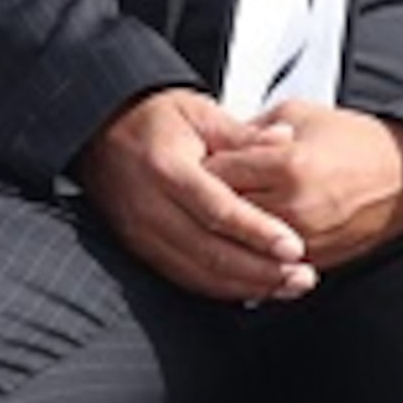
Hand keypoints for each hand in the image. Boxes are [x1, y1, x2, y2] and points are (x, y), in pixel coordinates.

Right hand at [72, 90, 314, 302]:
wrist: (100, 130)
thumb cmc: (153, 119)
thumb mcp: (200, 112)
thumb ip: (244, 134)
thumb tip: (285, 139)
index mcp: (166, 168)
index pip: (217, 209)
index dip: (257, 232)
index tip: (294, 247)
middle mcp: (149, 207)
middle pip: (209, 251)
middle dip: (260, 270)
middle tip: (302, 277)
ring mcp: (141, 233)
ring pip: (198, 273)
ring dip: (246, 286)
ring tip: (288, 286)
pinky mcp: (140, 248)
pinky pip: (183, 277)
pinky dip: (221, 289)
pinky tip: (254, 290)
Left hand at [200, 100, 402, 274]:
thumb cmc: (361, 144)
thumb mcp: (301, 115)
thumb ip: (254, 129)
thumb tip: (217, 140)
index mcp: (290, 164)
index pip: (218, 171)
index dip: (201, 165)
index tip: (195, 161)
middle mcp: (295, 206)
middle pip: (222, 213)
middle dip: (205, 202)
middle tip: (195, 192)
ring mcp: (305, 238)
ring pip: (239, 245)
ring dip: (223, 234)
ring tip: (212, 220)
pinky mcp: (316, 259)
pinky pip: (266, 264)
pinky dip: (250, 255)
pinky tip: (240, 242)